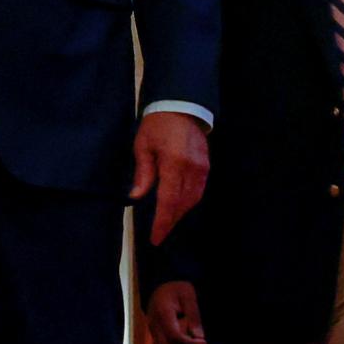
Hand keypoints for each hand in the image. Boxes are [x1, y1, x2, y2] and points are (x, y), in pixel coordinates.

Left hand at [130, 112, 210, 245]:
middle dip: (171, 221)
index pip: (168, 201)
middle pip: (183, 204)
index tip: (155, 237)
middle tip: (159, 234)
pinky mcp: (206, 165)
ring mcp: (202, 168)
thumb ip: (143, 173)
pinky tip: (179, 206)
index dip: (162, 222)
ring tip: (167, 222)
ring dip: (180, 213)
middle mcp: (192, 169)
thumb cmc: (158, 124)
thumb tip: (136, 197)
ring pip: (193, 200)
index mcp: (174, 164)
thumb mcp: (143, 146)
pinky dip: (189, 202)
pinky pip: (199, 190)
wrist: (182, 105)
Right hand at [146, 281, 205, 343]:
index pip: (174, 337)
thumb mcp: (189, 296)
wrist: (163, 284)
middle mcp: (154, 324)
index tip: (204, 342)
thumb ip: (194, 316)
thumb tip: (199, 337)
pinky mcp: (155, 334)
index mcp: (163, 313)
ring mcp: (152, 330)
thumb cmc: (178, 288)